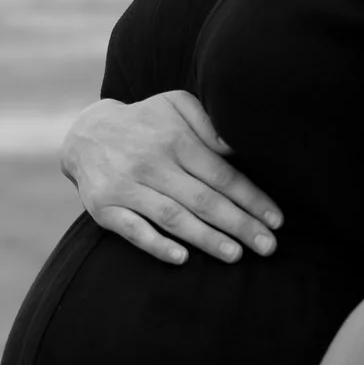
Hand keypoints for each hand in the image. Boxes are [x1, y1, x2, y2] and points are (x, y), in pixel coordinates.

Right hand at [62, 91, 281, 266]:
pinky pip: (132, 230)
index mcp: (175, 139)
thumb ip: (208, 123)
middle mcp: (151, 163)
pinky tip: (182, 258)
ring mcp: (126, 187)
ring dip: (206, 238)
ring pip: (173, 217)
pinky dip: (156, 245)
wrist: (87, 133)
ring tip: (236, 255)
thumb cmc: (147, 122)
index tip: (277, 221)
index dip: (252, 199)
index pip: (222, 175)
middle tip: (269, 247)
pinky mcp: (103, 208)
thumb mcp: (177, 105)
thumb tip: (236, 146)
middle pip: (203, 199)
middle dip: (240, 225)